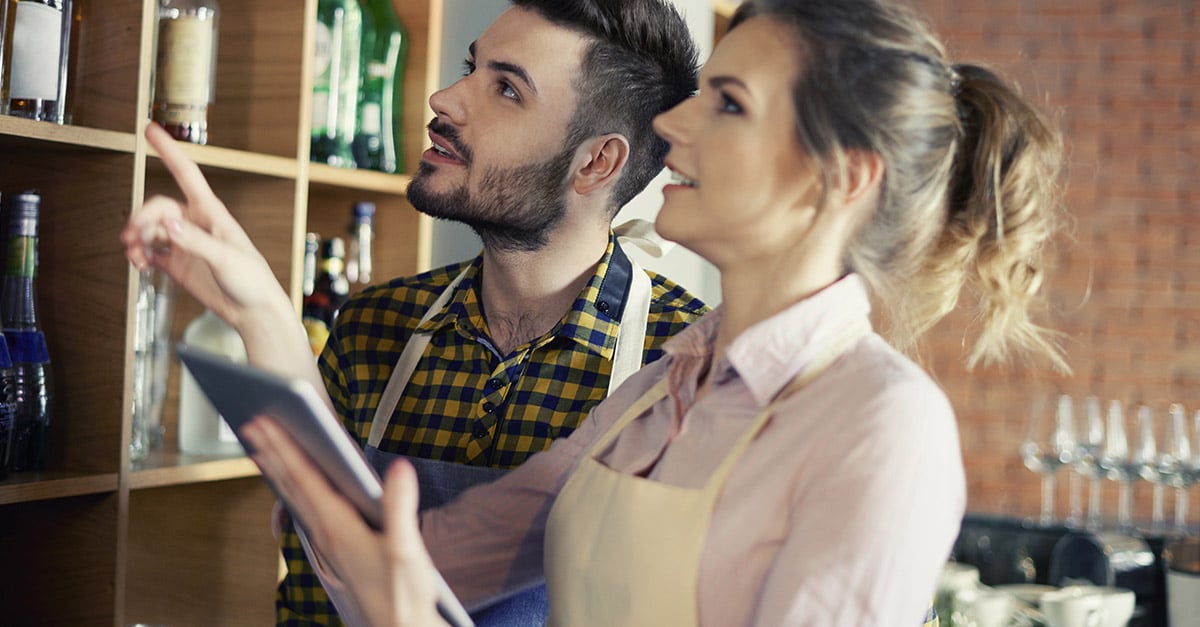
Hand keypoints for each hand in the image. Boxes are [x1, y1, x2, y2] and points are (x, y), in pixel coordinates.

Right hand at [119, 123, 291, 337]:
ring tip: (134, 254)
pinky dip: (140, 255)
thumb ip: (195, 241)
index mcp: (211, 213)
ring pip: (150, 229)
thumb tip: (168, 225)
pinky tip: (139, 263)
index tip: (150, 129)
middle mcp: (195, 223)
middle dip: (142, 218)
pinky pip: (150, 251)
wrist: (253, 311)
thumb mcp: (226, 258)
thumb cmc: (251, 280)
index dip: (168, 150)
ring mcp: (185, 243)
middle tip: (132, 236)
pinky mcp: (178, 263)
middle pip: (158, 208)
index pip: (186, 173)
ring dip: (137, 238)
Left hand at [241, 416, 447, 626]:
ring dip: (276, 470)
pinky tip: (290, 486)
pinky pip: (303, 511)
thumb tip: (398, 468)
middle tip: (251, 423)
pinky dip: (291, 491)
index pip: (305, 479)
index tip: (266, 424)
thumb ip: (400, 508)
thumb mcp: (406, 550)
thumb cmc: (402, 594)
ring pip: (293, 499)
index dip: (285, 448)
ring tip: (261, 448)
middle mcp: (326, 534)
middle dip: (272, 452)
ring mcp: (327, 543)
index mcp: (339, 528)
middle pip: (291, 485)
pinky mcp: (334, 549)